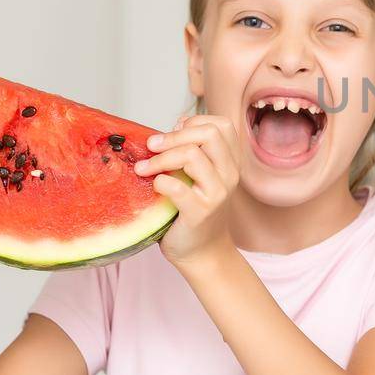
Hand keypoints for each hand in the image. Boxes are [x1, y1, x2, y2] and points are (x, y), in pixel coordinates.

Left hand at [135, 113, 241, 270]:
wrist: (202, 253)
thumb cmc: (194, 211)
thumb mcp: (200, 176)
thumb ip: (194, 150)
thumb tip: (178, 122)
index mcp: (231, 163)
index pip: (221, 125)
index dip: (194, 122)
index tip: (173, 132)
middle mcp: (230, 175)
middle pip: (209, 134)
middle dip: (174, 136)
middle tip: (151, 146)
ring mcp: (217, 194)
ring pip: (193, 155)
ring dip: (161, 158)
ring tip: (143, 168)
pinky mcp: (200, 213)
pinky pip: (177, 187)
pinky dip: (160, 182)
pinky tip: (154, 186)